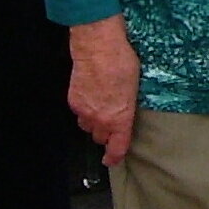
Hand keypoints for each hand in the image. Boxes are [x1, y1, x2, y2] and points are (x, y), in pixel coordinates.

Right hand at [66, 17, 140, 165]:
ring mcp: (85, 111)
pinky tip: (90, 96)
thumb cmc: (121, 63)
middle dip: (105, 133)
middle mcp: (101, 120)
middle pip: (100, 138)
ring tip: (99, 107)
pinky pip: (78, 113)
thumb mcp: (134, 88)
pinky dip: (83, 108)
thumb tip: (124, 111)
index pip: (117, 147)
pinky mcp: (74, 101)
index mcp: (121, 119)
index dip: (114, 157)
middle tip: (109, 122)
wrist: (98, 48)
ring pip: (87, 126)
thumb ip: (127, 107)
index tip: (111, 160)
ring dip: (93, 121)